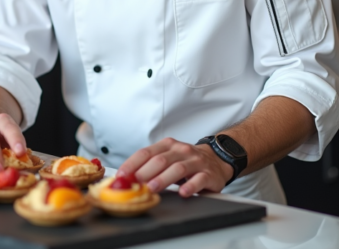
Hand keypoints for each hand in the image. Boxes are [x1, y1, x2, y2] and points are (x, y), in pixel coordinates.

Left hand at [116, 138, 233, 197]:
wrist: (216, 160)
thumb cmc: (186, 161)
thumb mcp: (168, 158)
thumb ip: (150, 166)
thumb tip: (127, 178)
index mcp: (167, 145)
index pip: (146, 152)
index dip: (132, 163)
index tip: (122, 175)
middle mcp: (181, 150)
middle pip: (160, 160)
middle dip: (145, 172)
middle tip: (135, 183)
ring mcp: (195, 161)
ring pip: (178, 168)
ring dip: (163, 179)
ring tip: (153, 188)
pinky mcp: (208, 174)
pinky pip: (199, 179)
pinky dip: (190, 186)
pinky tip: (183, 192)